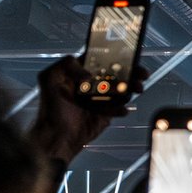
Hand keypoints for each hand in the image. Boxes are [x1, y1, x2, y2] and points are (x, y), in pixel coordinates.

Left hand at [27, 56, 147, 163]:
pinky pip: (120, 106)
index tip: (128, 56)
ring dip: (131, 87)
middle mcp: (92, 82)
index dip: (116, 55)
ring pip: (122, 88)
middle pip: (117, 72)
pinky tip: (121, 110)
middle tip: (141, 73)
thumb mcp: (49, 78)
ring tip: (137, 89)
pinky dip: (121, 108)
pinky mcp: (107, 111)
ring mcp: (101, 97)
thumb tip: (89, 73)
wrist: (58, 137)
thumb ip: (66, 65)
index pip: (101, 58)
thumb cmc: (50, 108)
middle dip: (132, 71)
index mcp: (80, 71)